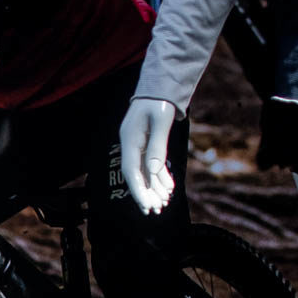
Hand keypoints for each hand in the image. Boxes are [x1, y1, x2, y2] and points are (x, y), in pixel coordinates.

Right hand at [119, 97, 177, 214]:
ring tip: (164, 202)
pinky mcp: (146, 145)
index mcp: (129, 140)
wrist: (160, 86)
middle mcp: (131, 145)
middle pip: (136, 175)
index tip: (147, 205)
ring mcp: (138, 146)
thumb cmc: (160, 101)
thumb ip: (157, 146)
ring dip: (154, 187)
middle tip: (156, 210)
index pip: (131, 170)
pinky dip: (160, 176)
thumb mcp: (161, 121)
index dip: (138, 190)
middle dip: (146, 193)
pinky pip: (151, 164)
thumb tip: (154, 171)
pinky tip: (168, 187)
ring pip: (145, 172)